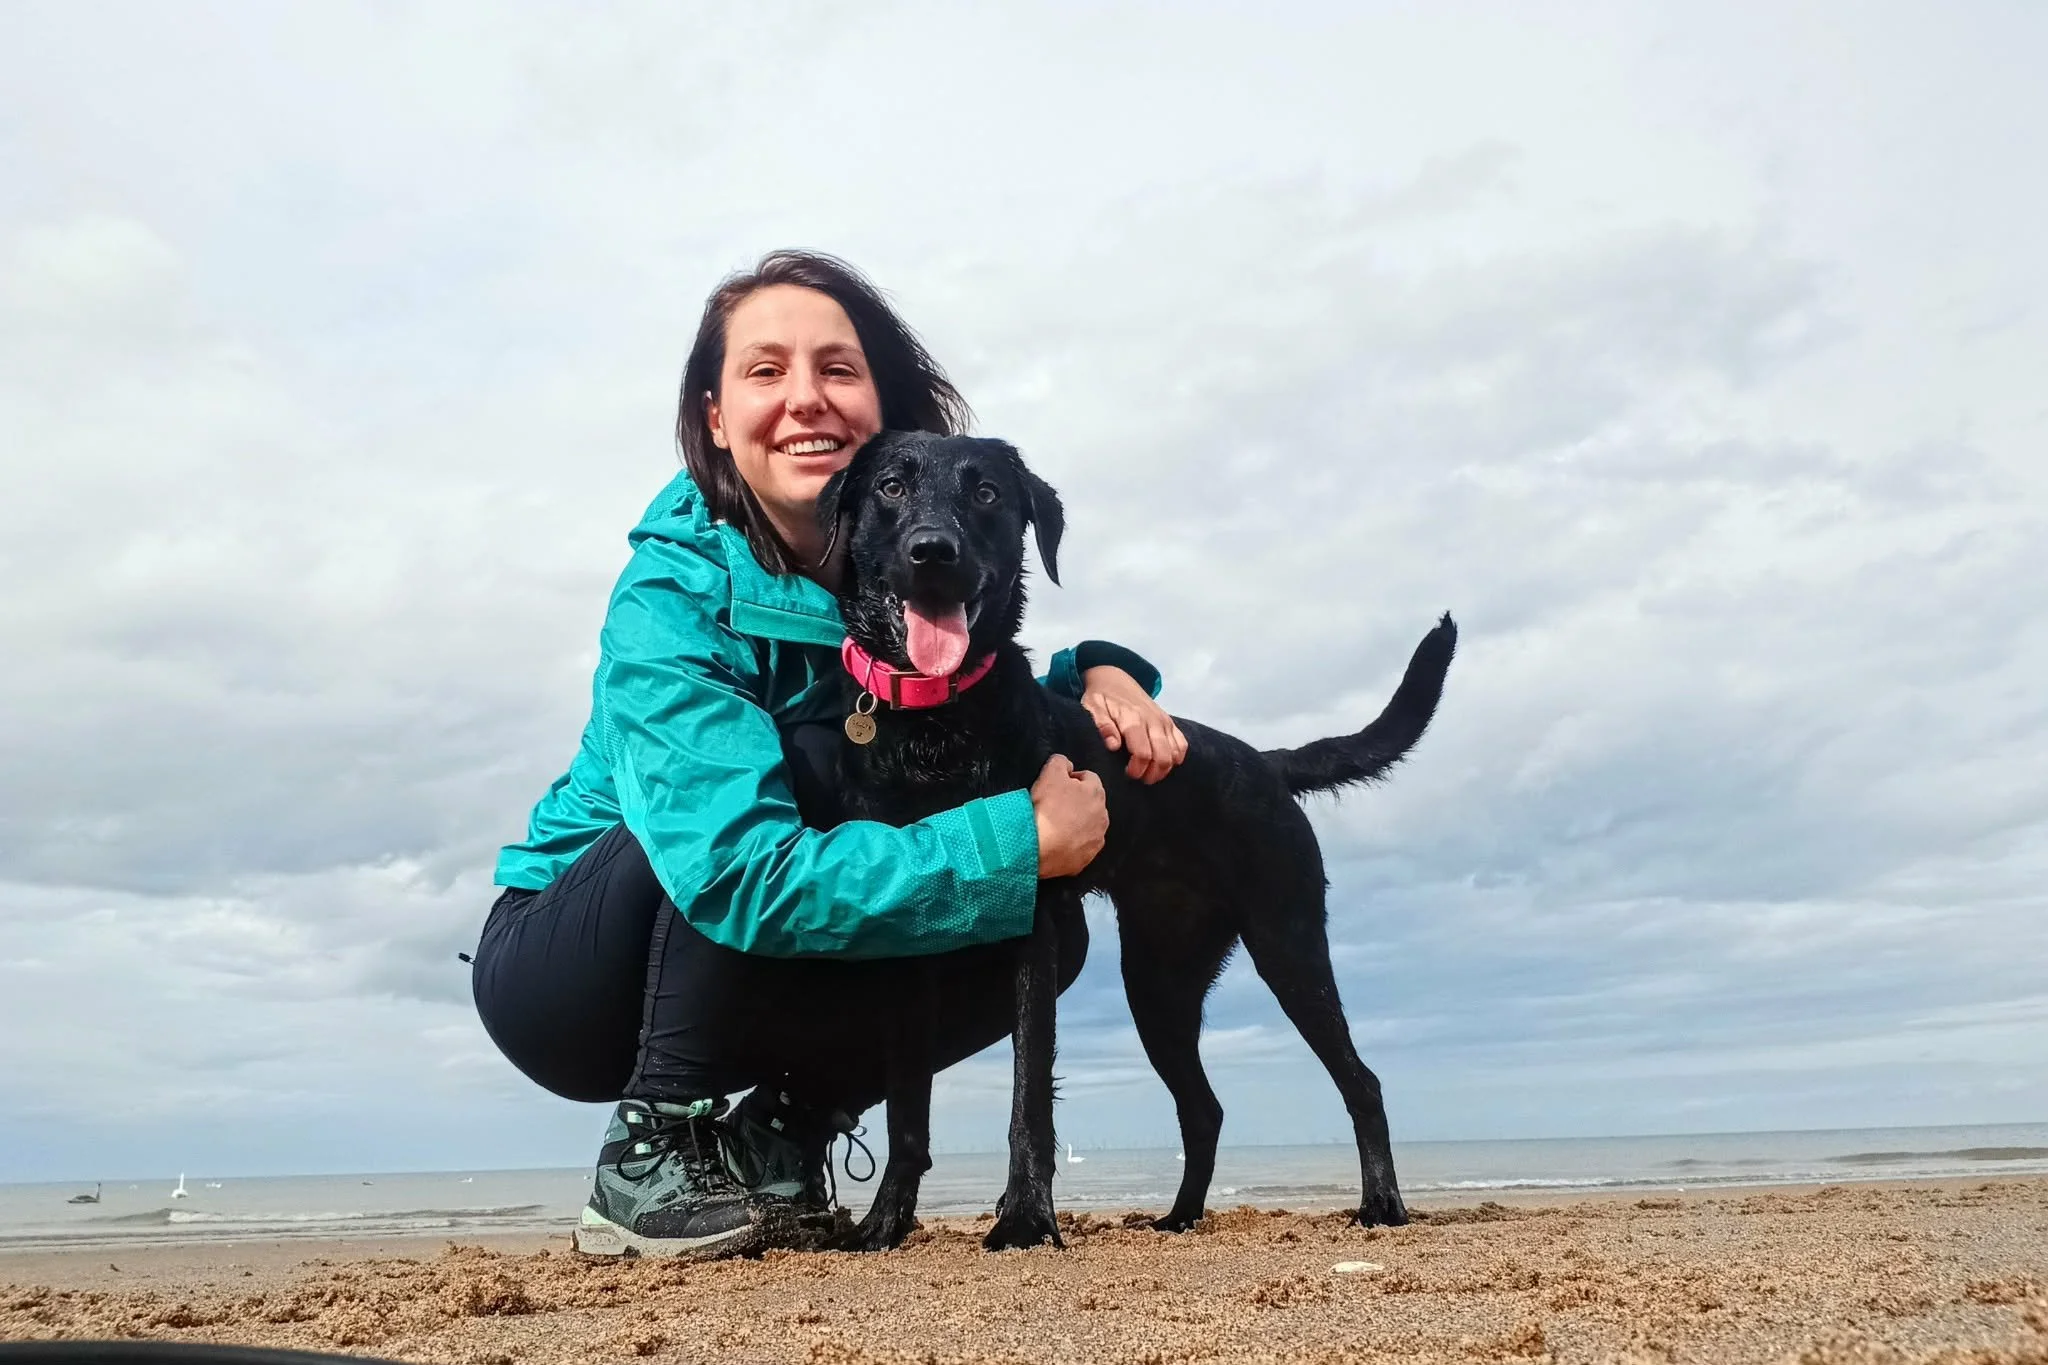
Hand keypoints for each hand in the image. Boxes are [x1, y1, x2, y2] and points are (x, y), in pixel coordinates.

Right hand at [1030, 753, 1106, 878]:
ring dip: (1077, 822)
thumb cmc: (1046, 808)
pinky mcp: (1088, 857)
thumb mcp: (1049, 774)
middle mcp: (1102, 815)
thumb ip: (1061, 762)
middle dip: (1076, 801)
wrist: (1038, 847)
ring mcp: (1096, 838)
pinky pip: (1083, 845)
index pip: (1088, 777)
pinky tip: (1059, 841)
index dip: (1071, 779)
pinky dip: (1074, 842)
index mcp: (1096, 793)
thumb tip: (1067, 765)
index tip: (1057, 786)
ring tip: (1057, 825)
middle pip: (1091, 802)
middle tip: (1055, 805)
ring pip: (1089, 824)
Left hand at [1080, 665, 1187, 784]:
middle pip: (1162, 757)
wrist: (1115, 679)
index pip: (1143, 753)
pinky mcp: (1169, 722)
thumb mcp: (1093, 708)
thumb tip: (1113, 746)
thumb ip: (1102, 726)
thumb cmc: (1101, 698)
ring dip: (1163, 769)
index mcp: (1133, 719)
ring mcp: (1164, 721)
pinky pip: (1182, 744)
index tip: (1127, 773)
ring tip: (1148, 774)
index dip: (1137, 769)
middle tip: (1138, 778)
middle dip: (1151, 774)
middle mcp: (1152, 720)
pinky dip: (1176, 758)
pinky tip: (1162, 763)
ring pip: (1175, 753)